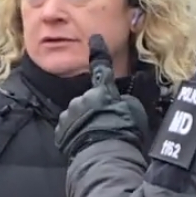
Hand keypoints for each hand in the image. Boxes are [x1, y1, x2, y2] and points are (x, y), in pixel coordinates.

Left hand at [55, 36, 148, 160]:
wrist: (104, 156)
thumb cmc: (123, 133)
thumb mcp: (134, 112)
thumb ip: (124, 101)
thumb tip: (119, 101)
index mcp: (102, 91)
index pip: (101, 69)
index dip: (99, 54)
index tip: (94, 39)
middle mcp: (82, 98)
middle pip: (88, 100)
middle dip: (94, 109)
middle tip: (106, 125)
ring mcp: (68, 114)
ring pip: (77, 114)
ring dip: (84, 122)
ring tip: (96, 138)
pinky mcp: (60, 130)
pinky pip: (68, 129)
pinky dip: (75, 135)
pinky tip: (86, 144)